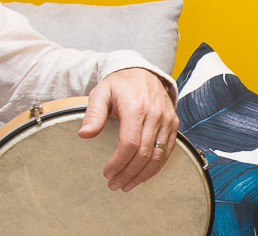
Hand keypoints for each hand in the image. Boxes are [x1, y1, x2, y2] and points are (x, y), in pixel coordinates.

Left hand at [78, 67, 178, 191]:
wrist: (143, 72)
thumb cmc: (119, 84)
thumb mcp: (100, 93)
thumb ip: (92, 114)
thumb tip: (84, 135)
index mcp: (136, 107)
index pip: (130, 144)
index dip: (118, 163)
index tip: (107, 173)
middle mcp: (156, 114)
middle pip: (144, 154)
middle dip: (128, 173)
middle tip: (114, 184)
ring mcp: (167, 119)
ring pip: (158, 156)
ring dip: (142, 175)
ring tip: (127, 185)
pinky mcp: (173, 123)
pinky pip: (168, 151)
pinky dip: (156, 167)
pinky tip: (143, 175)